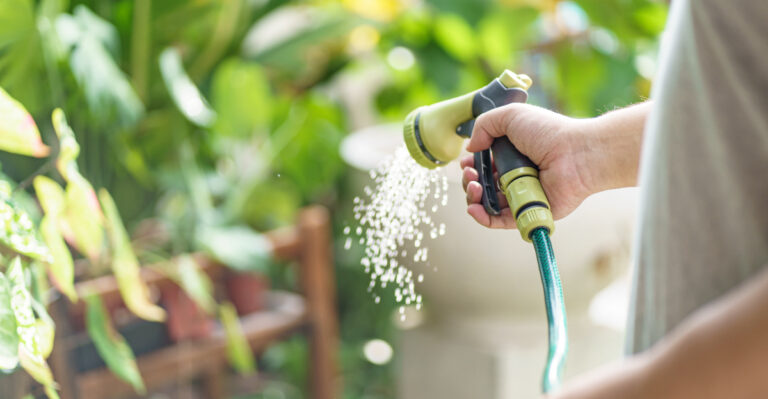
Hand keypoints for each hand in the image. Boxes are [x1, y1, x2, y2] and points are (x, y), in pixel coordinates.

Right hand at [461, 103, 592, 228]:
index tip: (467, 162)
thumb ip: (485, 125)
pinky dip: (484, 218)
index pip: (484, 165)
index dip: (471, 165)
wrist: (577, 154)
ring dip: (474, 197)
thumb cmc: (549, 132)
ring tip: (474, 187)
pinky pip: (502, 220)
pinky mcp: (530, 211)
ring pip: (489, 203)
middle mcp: (517, 175)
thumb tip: (470, 147)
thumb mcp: (511, 116)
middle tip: (471, 174)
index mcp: (512, 153)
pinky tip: (474, 208)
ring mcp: (523, 194)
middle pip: (483, 185)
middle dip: (470, 181)